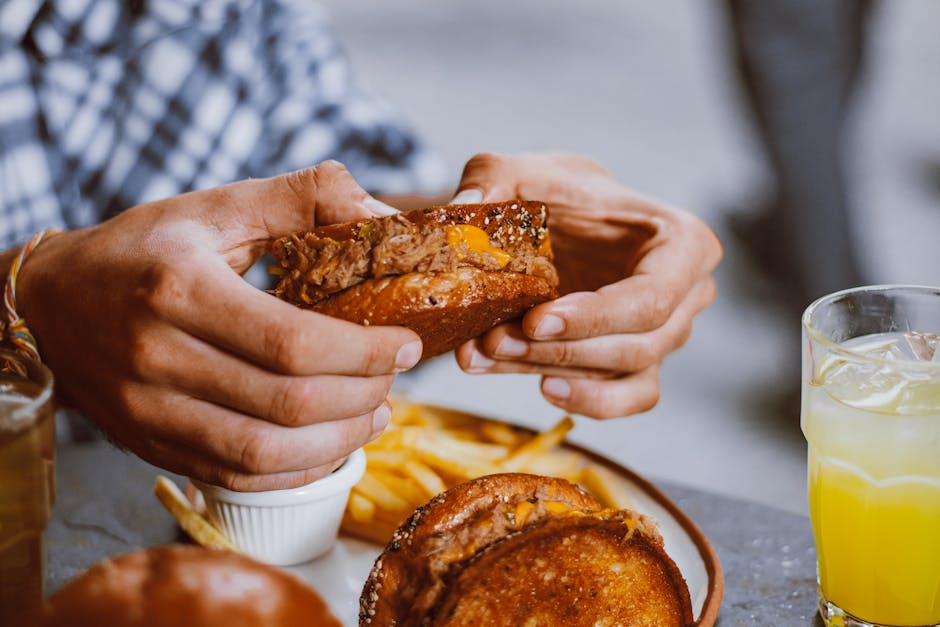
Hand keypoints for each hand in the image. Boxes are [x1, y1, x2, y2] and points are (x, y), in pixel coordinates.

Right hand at [16, 161, 421, 489]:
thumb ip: (299, 196)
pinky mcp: (151, 444)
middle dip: (362, 396)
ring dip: (338, 442)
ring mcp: (149, 411)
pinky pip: (235, 477)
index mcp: (180, 289)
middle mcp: (158, 357)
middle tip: (395, 378)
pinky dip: (294, 471)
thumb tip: (378, 210)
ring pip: (264, 452)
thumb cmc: (144, 249)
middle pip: (287, 403)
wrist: (51, 303)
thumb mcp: (215, 206)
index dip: (365, 352)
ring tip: (375, 415)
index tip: (406, 345)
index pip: (293, 342)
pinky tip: (329, 446)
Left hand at [452, 153, 721, 418]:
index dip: (595, 317)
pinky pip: (626, 398)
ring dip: (553, 370)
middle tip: (494, 340)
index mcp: (682, 242)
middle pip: (634, 344)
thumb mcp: (519, 171)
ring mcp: (668, 335)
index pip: (651, 296)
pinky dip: (585, 399)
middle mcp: (688, 294)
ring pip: (622, 374)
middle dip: (559, 349)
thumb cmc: (557, 193)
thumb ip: (490, 179)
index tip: (536, 320)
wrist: (561, 219)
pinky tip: (541, 385)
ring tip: (490, 355)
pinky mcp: (640, 365)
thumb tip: (465, 209)